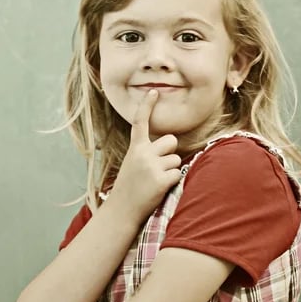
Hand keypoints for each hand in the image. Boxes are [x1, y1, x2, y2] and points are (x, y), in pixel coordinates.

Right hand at [106, 89, 181, 218]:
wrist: (121, 210)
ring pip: (177, 159)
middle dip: (170, 152)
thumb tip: (171, 145)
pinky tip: (159, 189)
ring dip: (171, 170)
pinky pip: (178, 174)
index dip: (147, 105)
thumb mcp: (132, 164)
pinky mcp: (161, 179)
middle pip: (171, 140)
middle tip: (158, 167)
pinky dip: (173, 182)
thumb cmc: (129, 187)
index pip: (140, 122)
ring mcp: (151, 166)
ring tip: (156, 181)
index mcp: (135, 148)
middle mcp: (142, 153)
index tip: (154, 91)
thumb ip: (147, 152)